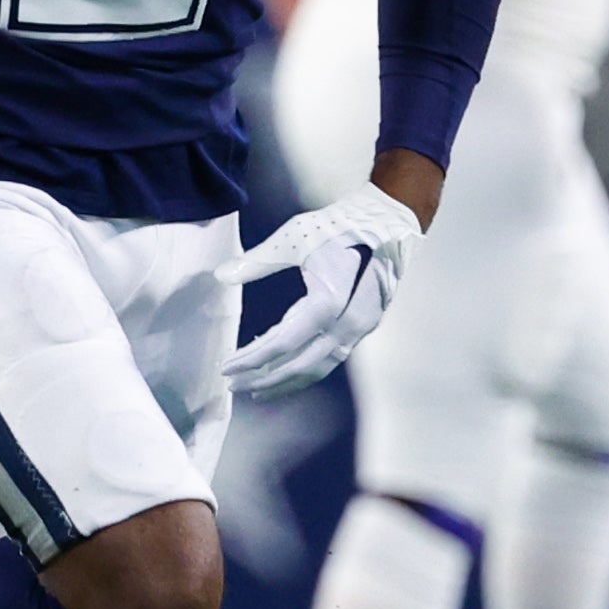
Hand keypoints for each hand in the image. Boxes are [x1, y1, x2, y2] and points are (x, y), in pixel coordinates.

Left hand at [220, 185, 421, 394]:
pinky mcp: (365, 325)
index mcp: (328, 302)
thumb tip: (221, 276)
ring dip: (288, 380)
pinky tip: (287, 367)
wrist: (387, 219)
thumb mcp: (294, 238)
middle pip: (301, 364)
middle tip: (234, 385)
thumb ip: (257, 261)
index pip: (282, 343)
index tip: (226, 367)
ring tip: (258, 389)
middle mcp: (348, 322)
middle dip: (265, 378)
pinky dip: (307, 367)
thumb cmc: (339, 225)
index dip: (251, 358)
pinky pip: (332, 356)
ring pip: (320, 366)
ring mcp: (361, 327)